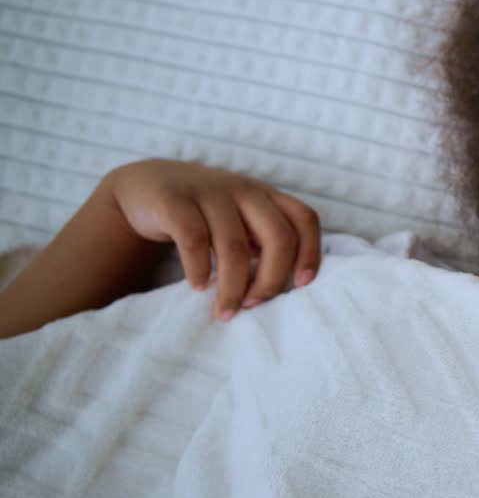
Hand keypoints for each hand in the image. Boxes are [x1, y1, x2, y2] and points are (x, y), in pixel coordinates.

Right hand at [104, 158, 321, 319]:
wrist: (148, 185)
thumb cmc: (205, 214)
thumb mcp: (241, 222)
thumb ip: (263, 245)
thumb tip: (280, 292)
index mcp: (267, 197)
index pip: (304, 220)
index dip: (310, 253)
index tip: (301, 286)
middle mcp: (245, 190)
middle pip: (278, 236)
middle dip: (272, 278)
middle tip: (255, 305)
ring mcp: (210, 192)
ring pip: (235, 245)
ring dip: (233, 286)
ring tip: (225, 311)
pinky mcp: (174, 200)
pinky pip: (193, 238)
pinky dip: (199, 268)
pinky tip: (198, 286)